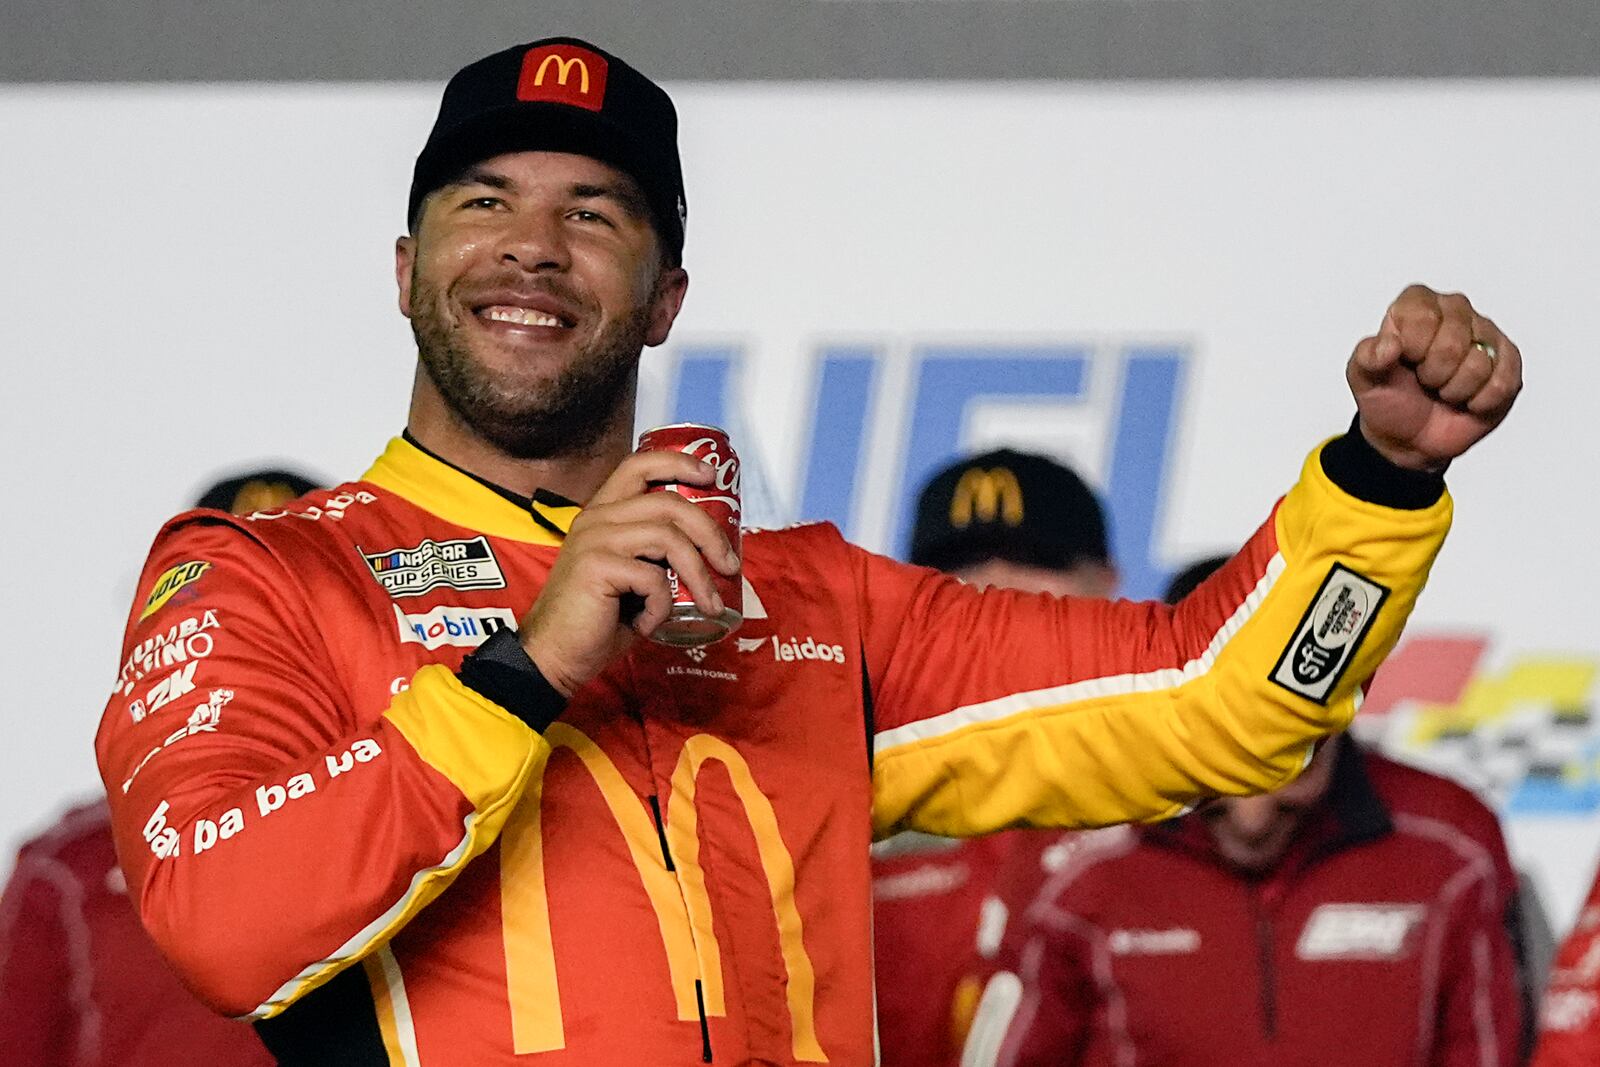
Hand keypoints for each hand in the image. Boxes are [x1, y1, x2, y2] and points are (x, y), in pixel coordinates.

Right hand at [519, 451, 739, 695]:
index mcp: (603, 514)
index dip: (678, 462)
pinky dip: (661, 606)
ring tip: (710, 605)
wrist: (555, 657)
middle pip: (669, 502)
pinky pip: (653, 579)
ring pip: (668, 538)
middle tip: (730, 564)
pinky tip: (646, 624)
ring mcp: (594, 539)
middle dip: (710, 532)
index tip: (710, 474)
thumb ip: (658, 557)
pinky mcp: (596, 566)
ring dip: (698, 575)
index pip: (639, 465)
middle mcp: (596, 518)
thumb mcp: (633, 577)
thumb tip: (711, 553)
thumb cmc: (599, 621)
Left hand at [1347, 285, 1522, 471]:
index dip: (1412, 349)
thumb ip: (1368, 357)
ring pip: (1479, 364)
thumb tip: (1389, 344)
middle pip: (1453, 342)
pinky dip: (1479, 402)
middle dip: (1432, 374)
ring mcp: (1485, 334)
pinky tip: (1466, 400)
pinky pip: (1502, 384)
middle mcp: (1455, 311)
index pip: (1423, 317)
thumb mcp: (1363, 379)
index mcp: (1416, 304)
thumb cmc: (1387, 397)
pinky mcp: (1508, 361)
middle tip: (1424, 380)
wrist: (1410, 436)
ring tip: (1442, 389)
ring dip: (1454, 390)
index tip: (1404, 361)